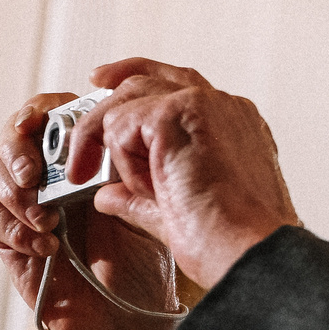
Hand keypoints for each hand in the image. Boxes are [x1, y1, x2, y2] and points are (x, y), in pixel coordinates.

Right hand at [0, 92, 180, 329]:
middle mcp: (51, 176)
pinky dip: (14, 227)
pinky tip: (46, 245)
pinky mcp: (11, 239)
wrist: (128, 323)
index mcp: (83, 158)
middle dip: (17, 150)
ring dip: (16, 192)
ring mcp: (28, 206)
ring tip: (48, 220)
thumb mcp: (142, 206)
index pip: (48, 114)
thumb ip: (120, 167)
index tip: (43, 122)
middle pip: (11, 136)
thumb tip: (107, 128)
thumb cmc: (144, 266)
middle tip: (35, 175)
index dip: (39, 112)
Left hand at [65, 59, 300, 290]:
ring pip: (128, 100)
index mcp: (234, 124)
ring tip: (113, 184)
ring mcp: (201, 104)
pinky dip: (122, 163)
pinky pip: (121, 127)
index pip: (181, 86)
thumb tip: (107, 194)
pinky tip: (147, 189)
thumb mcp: (177, 211)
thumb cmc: (230, 241)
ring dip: (111, 145)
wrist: (247, 250)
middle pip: (150, 79)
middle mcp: (224, 105)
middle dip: (108, 92)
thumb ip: (140, 195)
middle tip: (81, 125)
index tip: (106, 85)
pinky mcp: (175, 113)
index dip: (139, 82)